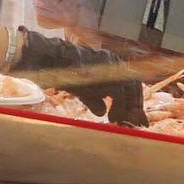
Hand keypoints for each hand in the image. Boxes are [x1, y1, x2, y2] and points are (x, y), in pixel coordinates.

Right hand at [9, 27, 147, 127]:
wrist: (46, 59)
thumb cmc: (61, 72)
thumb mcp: (81, 88)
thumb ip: (94, 99)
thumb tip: (103, 112)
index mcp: (110, 61)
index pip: (131, 82)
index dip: (135, 101)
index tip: (137, 119)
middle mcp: (113, 61)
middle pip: (134, 85)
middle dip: (136, 107)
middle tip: (135, 125)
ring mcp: (108, 65)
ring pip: (129, 89)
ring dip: (127, 108)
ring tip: (118, 122)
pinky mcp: (102, 72)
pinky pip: (117, 93)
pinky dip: (117, 107)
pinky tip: (109, 118)